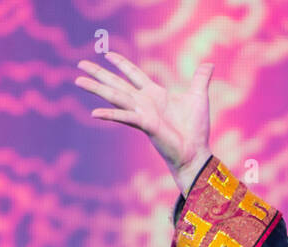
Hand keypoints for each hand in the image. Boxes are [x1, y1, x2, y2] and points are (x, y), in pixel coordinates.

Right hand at [75, 51, 212, 195]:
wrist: (196, 152)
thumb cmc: (196, 129)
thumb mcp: (199, 97)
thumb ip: (200, 79)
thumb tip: (209, 63)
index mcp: (155, 94)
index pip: (134, 74)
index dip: (121, 63)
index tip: (107, 53)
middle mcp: (144, 102)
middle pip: (117, 83)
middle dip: (99, 73)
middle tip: (79, 63)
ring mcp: (142, 113)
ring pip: (115, 96)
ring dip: (97, 88)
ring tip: (78, 80)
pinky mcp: (145, 125)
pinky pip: (125, 117)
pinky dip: (110, 114)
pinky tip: (94, 113)